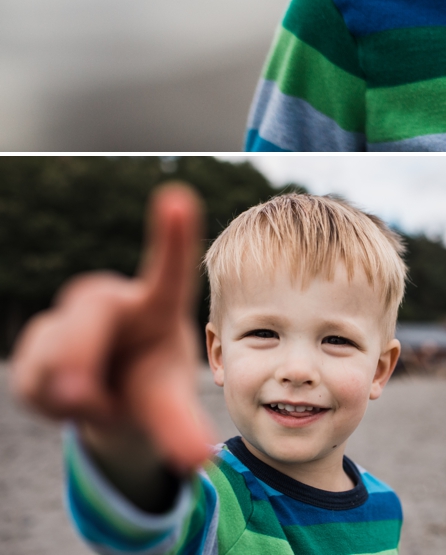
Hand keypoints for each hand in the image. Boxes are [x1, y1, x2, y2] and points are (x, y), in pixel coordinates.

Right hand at [11, 183, 215, 475]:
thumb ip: (181, 428)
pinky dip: (47, 401)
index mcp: (158, 305)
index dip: (173, 234)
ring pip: (52, 347)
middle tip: (81, 394)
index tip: (178, 197)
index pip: (168, 266)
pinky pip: (31, 376)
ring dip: (65, 388)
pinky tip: (68, 398)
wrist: (115, 394)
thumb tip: (200, 462)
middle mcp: (113, 300)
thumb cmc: (152, 384)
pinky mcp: (40, 339)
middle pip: (90, 311)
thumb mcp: (170, 405)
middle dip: (79, 353)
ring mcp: (73, 315)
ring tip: (94, 400)